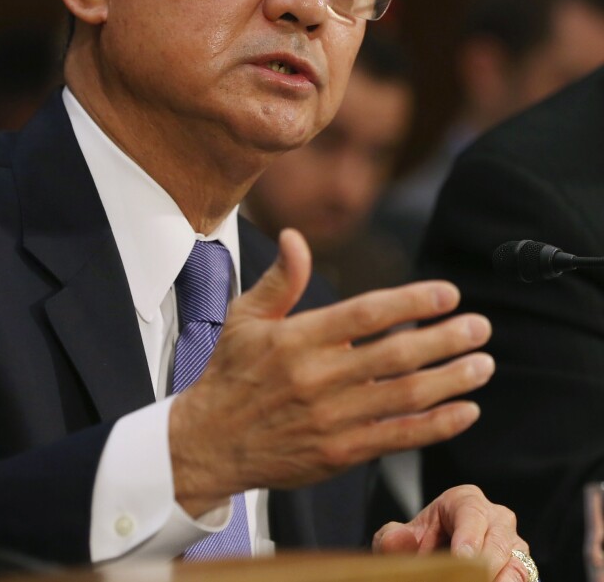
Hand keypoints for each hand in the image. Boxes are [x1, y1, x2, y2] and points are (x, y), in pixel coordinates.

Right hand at [169, 229, 493, 516]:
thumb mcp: (244, 318)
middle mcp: (317, 378)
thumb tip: (294, 236)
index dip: (411, 303)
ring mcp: (331, 419)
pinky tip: (465, 411)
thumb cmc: (230, 374)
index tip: (448, 294)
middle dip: (445, 340)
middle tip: (480, 327)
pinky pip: (397, 439)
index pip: (365, 314)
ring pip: (403, 397)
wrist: (208, 443)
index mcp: (297, 339)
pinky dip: (436, 426)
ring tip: (483, 365)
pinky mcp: (338, 453)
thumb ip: (280, 280)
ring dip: (450, 381)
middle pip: (395, 356)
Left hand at [373, 485, 531, 580]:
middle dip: (484, 566)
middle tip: (467, 579)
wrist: (435, 560)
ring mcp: (513, 546)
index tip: (462, 557)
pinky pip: (524, 580)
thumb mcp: (400, 538)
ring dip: (500, 579)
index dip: (468, 536)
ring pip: (516, 564)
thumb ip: (392, 538)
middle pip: (498, 541)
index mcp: (466, 500)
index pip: (471, 513)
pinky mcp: (521, 570)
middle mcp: (496, 519)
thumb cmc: (421, 544)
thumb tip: (400, 540)